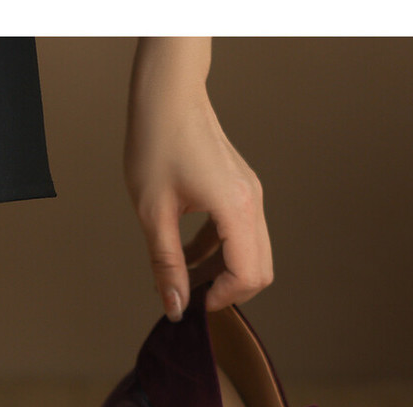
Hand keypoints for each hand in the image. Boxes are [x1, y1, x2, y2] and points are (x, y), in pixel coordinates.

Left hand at [124, 82, 272, 319]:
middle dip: (227, 291)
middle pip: (260, 270)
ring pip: (252, 254)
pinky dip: (217, 253)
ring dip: (221, 273)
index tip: (192, 305)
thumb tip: (174, 306)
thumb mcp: (153, 214)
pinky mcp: (240, 191)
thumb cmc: (156, 142)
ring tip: (181, 278)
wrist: (167, 95)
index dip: (221, 299)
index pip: (247, 275)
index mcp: (236, 208)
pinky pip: (239, 235)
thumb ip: (166, 264)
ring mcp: (250, 195)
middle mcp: (252, 202)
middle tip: (190, 298)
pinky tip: (185, 255)